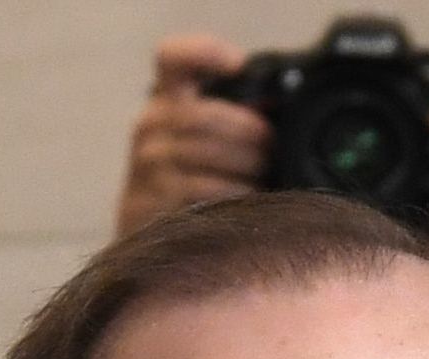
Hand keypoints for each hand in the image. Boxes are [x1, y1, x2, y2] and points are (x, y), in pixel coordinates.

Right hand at [115, 36, 266, 234]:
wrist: (146, 237)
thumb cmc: (189, 180)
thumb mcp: (202, 138)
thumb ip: (232, 116)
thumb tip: (282, 110)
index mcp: (165, 98)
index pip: (173, 58)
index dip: (205, 53)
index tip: (238, 65)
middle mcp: (150, 124)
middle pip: (206, 116)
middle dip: (249, 133)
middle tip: (272, 150)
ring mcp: (147, 164)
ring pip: (208, 155)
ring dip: (247, 168)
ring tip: (264, 179)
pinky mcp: (148, 202)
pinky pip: (203, 193)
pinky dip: (234, 196)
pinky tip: (248, 203)